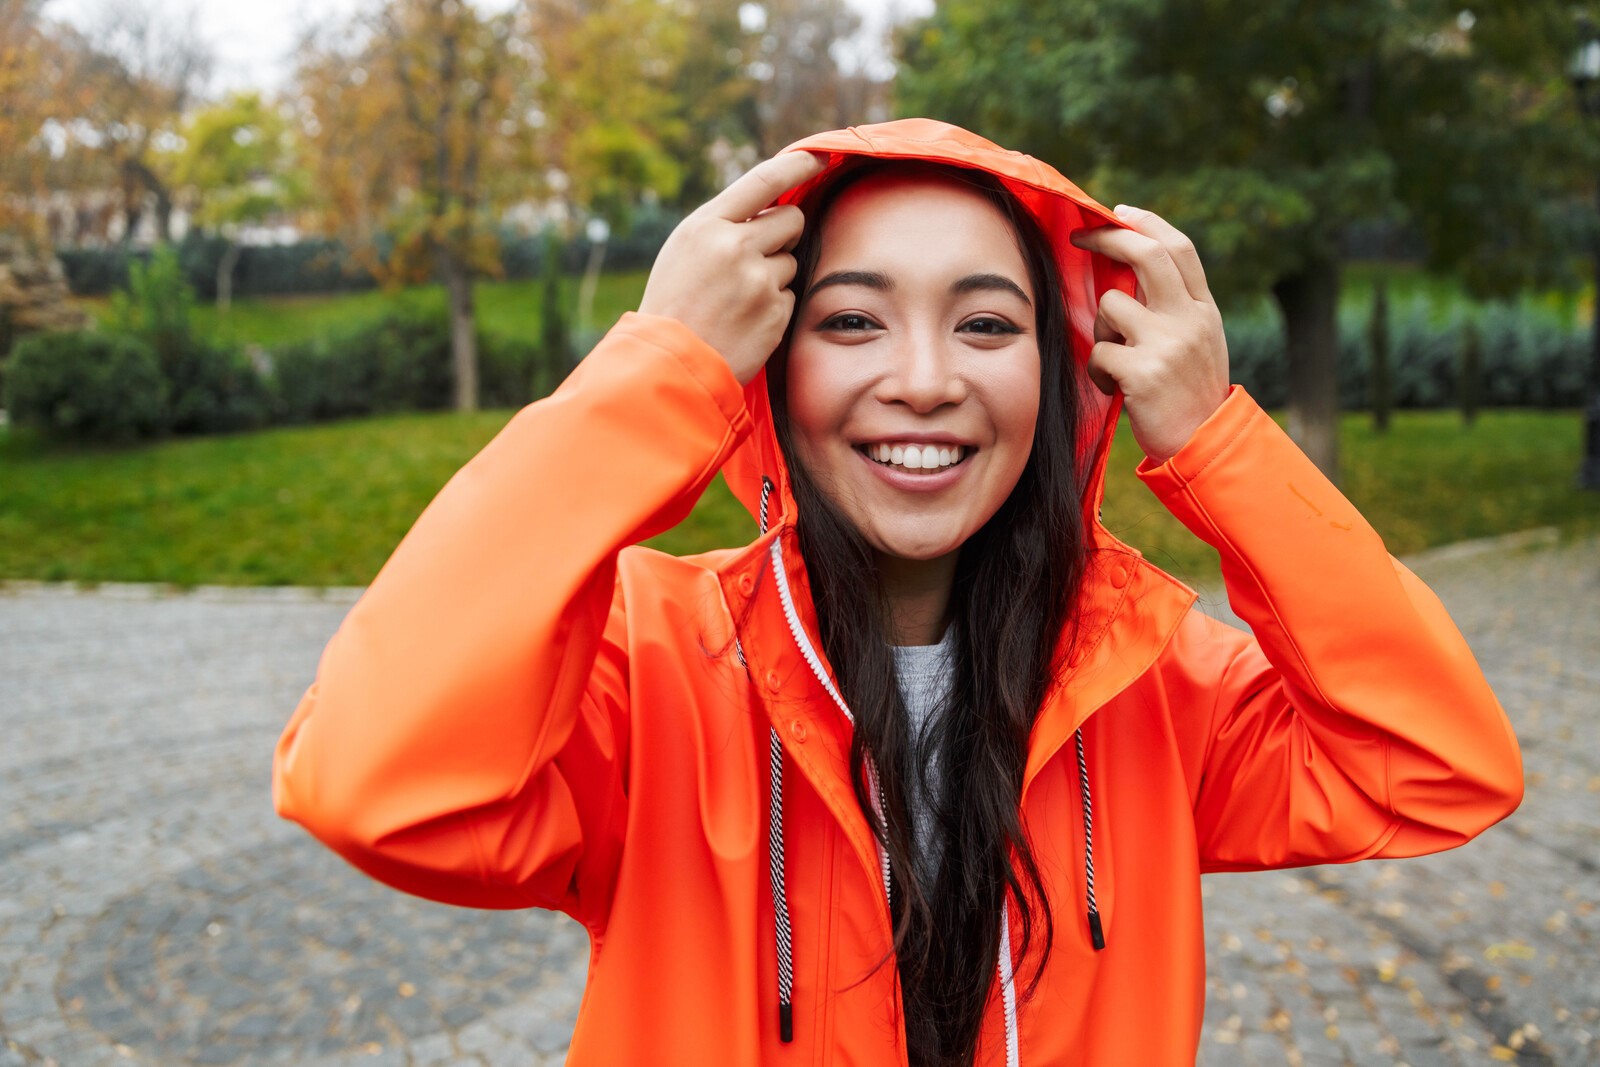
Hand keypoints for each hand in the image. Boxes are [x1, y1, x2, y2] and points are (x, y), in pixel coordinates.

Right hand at [639, 149, 826, 383]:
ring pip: (791, 261)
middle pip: (791, 219)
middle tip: (757, 255)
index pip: (764, 180)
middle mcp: (735, 247)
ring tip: (737, 298)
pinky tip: (744, 320)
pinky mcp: (776, 313)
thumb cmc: (674, 304)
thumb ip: (724, 225)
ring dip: (774, 274)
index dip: (797, 165)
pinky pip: (789, 296)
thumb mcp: (684, 250)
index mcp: (707, 226)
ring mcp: (759, 281)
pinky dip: (773, 306)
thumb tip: (772, 204)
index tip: (819, 156)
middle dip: (785, 232)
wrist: (670, 365)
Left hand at [1070, 206, 1230, 464]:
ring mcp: (1168, 343)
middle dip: (1108, 238)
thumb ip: (1173, 310)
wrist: (1204, 448)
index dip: (1147, 224)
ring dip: (1101, 330)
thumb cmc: (1190, 397)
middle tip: (1079, 237)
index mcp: (1204, 310)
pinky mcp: (1144, 371)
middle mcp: (1190, 319)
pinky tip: (1116, 390)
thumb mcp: (1198, 344)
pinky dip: (1098, 371)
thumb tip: (1129, 275)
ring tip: (1116, 363)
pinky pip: (1099, 353)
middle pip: (1146, 255)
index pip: (1179, 249)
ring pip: (1110, 306)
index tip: (1119, 212)